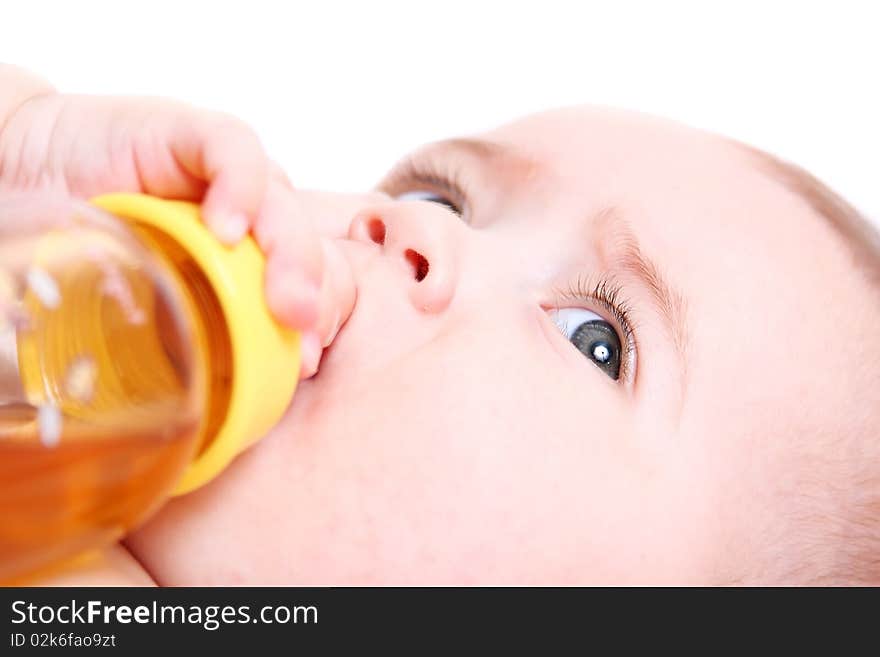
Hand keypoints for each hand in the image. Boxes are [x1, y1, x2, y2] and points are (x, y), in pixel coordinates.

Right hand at [0, 77, 372, 377]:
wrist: (28, 171)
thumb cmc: (93, 245)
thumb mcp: (140, 308)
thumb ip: (181, 343)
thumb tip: (201, 427)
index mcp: (254, 264)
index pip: (315, 286)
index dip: (323, 318)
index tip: (305, 364)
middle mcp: (253, 221)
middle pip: (313, 251)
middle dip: (320, 294)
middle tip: (304, 337)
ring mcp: (227, 179)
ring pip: (284, 207)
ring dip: (292, 256)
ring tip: (284, 300)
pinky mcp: (193, 134)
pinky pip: (233, 153)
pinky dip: (239, 188)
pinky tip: (225, 227)